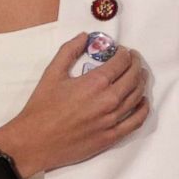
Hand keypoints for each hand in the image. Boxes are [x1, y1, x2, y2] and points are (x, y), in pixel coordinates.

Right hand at [0, 33, 148, 176]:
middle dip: (136, 64)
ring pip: (137, 97)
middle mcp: (108, 100)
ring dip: (141, 82)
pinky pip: (135, 122)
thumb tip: (84, 36)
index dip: (125, 53)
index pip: (121, 62)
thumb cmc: (42, 107)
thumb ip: (69, 51)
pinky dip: (143, 109)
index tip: (122, 50)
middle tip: (133, 59)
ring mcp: (112, 120)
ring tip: (139, 75)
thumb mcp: (52, 73)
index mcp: (95, 83)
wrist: (35, 142)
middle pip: (133, 78)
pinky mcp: (111, 137)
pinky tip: (143, 102)